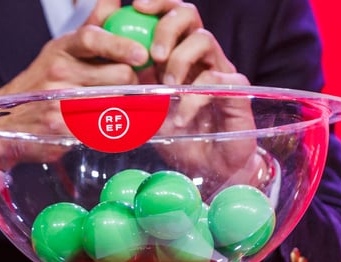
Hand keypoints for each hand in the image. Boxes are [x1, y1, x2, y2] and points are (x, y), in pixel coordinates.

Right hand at [0, 0, 153, 168]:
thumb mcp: (63, 50)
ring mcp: (60, 102)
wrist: (10, 118)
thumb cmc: (45, 81)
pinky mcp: (63, 129)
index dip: (121, 45)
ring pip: (116, 102)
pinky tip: (109, 125)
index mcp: (61, 49)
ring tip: (121, 105)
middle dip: (132, 81)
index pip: (93, 38)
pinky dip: (113, 128)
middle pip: (118, 76)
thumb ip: (94, 25)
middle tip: (130, 86)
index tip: (141, 54)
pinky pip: (103, 128)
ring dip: (126, 106)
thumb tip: (115, 0)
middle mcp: (59, 73)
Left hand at [130, 0, 261, 194]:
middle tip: (154, 54)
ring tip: (167, 87)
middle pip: (190, 16)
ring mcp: (220, 72)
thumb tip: (103, 80)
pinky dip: (194, 98)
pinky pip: (218, 80)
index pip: (170, 15)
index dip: (157, 4)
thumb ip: (133, 93)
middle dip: (167, 26)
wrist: (212, 167)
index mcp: (178, 56)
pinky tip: (180, 118)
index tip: (135, 5)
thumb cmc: (180, 138)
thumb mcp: (148, 114)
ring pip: (205, 41)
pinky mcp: (237, 92)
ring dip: (180, 61)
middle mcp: (201, 58)